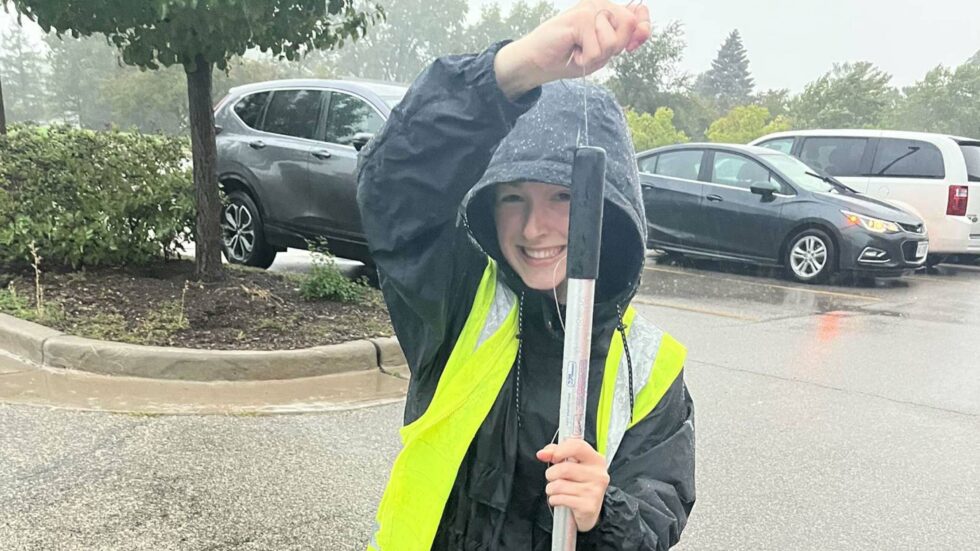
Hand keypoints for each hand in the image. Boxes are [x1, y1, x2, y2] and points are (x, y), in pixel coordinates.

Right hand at [495, 0, 651, 98]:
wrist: (537, 62)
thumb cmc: (568, 56)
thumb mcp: (603, 52)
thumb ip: (625, 39)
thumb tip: (644, 28)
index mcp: (606, 9)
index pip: (639, 14)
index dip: (640, 32)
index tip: (628, 46)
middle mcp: (599, 4)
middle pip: (629, 26)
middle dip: (613, 48)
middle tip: (591, 49)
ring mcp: (589, 8)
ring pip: (613, 41)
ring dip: (596, 55)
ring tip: (580, 50)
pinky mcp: (580, 18)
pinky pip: (597, 49)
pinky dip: (585, 59)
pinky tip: (573, 51)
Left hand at [537, 438, 609, 531]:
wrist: (588, 512)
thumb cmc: (577, 484)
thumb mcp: (571, 465)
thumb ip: (556, 453)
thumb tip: (542, 454)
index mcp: (596, 460)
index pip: (578, 446)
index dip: (560, 450)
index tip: (553, 457)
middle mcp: (598, 474)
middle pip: (564, 468)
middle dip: (551, 474)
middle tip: (553, 479)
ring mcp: (595, 491)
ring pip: (559, 485)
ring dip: (551, 489)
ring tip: (556, 491)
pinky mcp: (588, 506)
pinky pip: (560, 499)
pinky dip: (554, 500)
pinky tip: (560, 500)